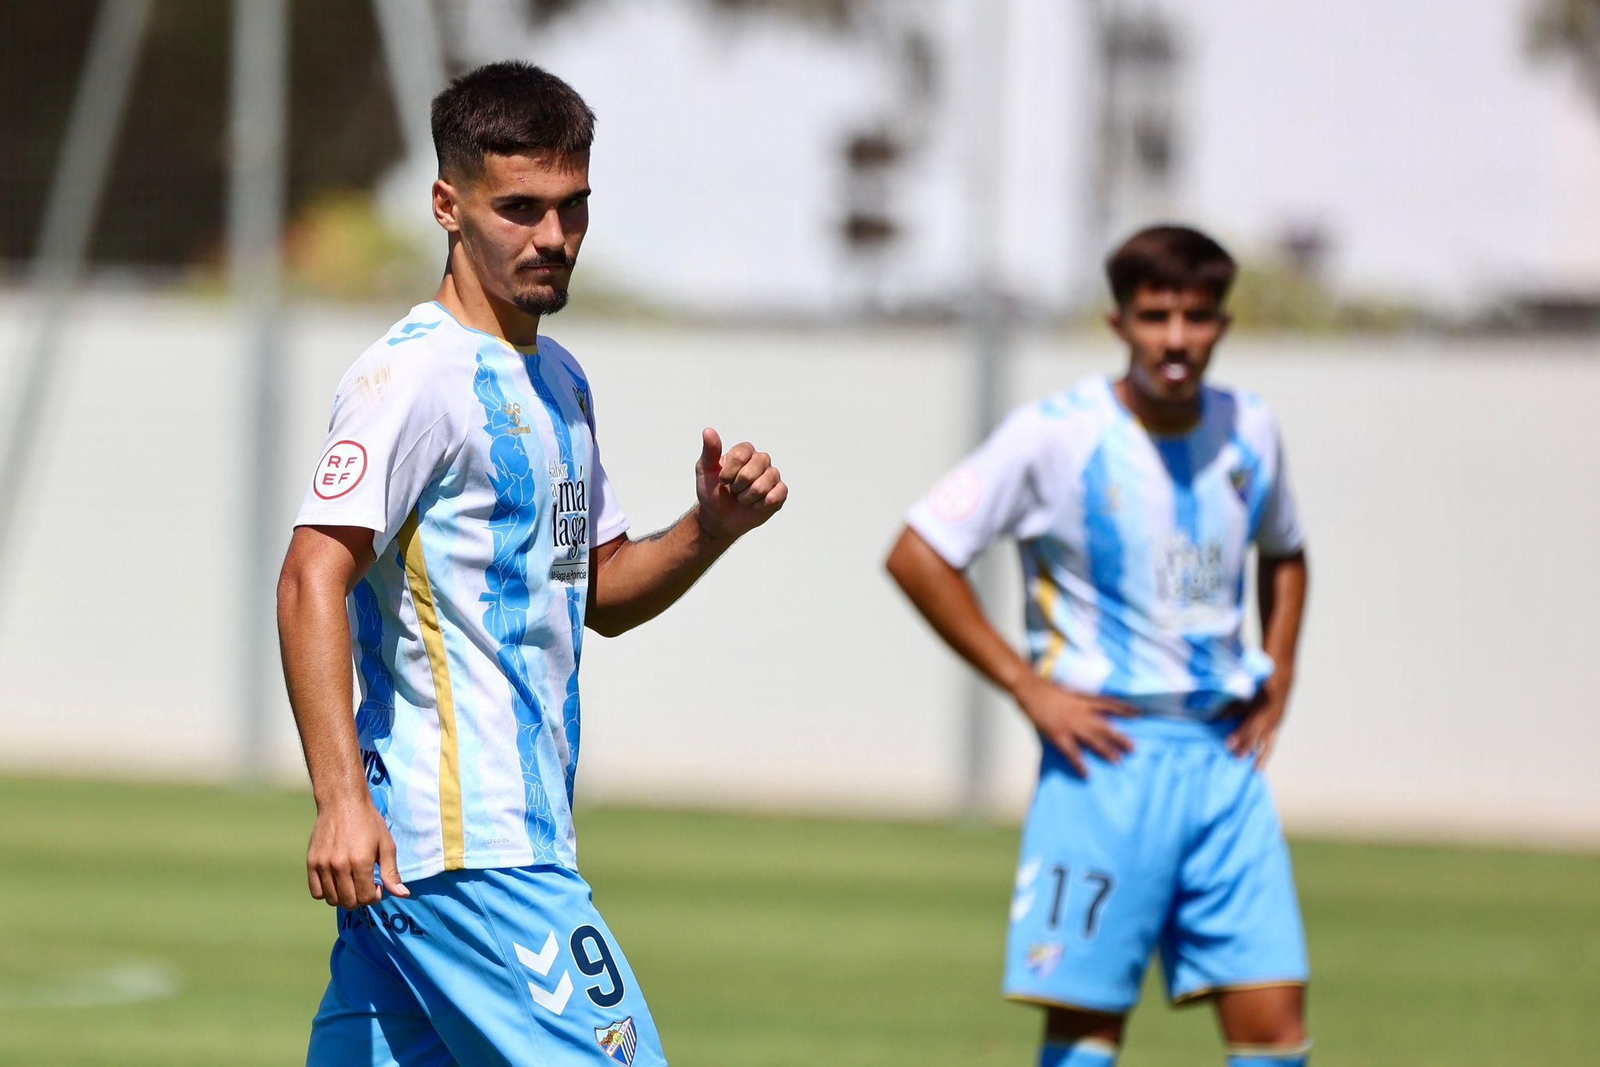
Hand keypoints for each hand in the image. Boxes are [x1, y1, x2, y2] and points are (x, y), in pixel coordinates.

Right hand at [306, 797, 407, 908]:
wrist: (342, 801)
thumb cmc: (368, 822)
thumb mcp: (386, 844)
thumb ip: (391, 872)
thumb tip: (403, 895)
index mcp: (361, 861)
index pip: (366, 897)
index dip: (375, 896)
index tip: (377, 887)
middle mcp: (340, 865)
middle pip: (349, 901)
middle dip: (361, 899)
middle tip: (365, 886)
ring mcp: (323, 865)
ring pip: (332, 899)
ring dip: (344, 897)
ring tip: (352, 884)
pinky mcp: (312, 862)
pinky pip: (316, 891)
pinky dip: (327, 892)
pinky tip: (337, 882)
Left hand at [694, 428, 786, 541]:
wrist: (719, 518)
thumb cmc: (712, 492)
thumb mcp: (705, 471)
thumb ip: (709, 451)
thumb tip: (708, 430)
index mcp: (745, 451)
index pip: (741, 455)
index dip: (729, 472)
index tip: (722, 480)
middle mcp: (761, 460)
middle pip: (752, 471)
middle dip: (738, 487)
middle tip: (734, 490)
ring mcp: (772, 476)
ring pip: (763, 486)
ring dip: (747, 498)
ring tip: (743, 498)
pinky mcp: (780, 492)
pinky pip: (775, 496)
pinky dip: (760, 505)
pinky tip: (755, 505)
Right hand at [1011, 674, 1135, 776]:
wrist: (1029, 688)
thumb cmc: (1045, 686)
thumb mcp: (1067, 688)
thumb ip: (1079, 698)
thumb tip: (1088, 704)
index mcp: (1083, 699)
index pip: (1109, 704)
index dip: (1124, 709)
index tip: (1138, 714)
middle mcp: (1081, 712)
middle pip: (1105, 727)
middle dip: (1120, 738)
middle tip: (1134, 749)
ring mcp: (1071, 725)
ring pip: (1093, 741)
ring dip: (1107, 751)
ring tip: (1119, 761)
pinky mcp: (1059, 735)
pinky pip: (1072, 753)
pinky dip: (1080, 764)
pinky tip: (1088, 774)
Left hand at [1228, 674, 1291, 767]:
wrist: (1282, 685)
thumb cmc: (1261, 690)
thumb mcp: (1246, 699)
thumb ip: (1233, 709)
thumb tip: (1219, 718)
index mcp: (1260, 711)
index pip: (1248, 727)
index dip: (1238, 736)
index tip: (1228, 744)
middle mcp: (1269, 720)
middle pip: (1256, 737)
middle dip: (1245, 748)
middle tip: (1235, 758)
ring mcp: (1274, 726)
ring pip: (1265, 744)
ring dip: (1257, 755)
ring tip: (1251, 767)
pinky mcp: (1276, 729)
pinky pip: (1270, 745)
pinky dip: (1264, 756)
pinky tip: (1259, 766)